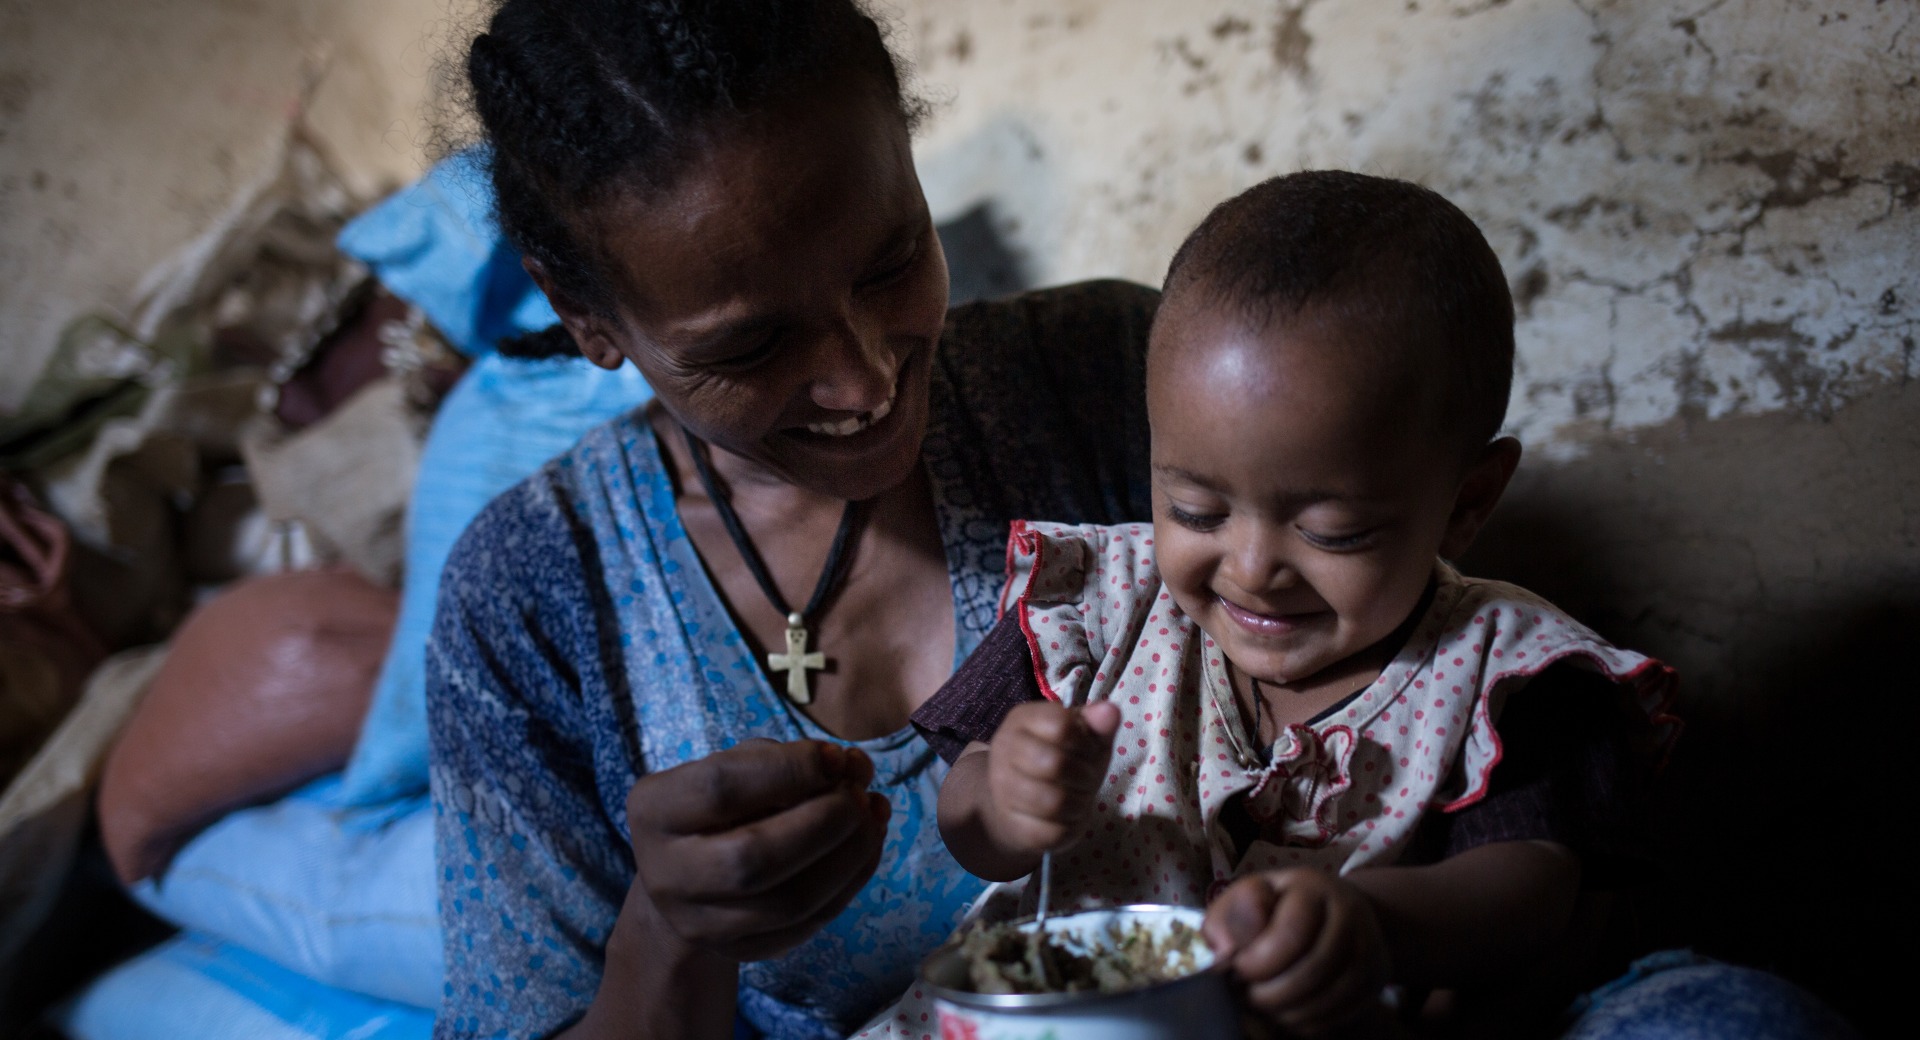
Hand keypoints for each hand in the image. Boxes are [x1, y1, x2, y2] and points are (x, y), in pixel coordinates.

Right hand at [626, 739, 890, 961]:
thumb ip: (788, 760)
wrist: (690, 876)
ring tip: (873, 813)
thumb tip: (852, 768)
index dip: (790, 770)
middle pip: (753, 858)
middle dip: (824, 821)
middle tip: (859, 792)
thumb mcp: (736, 766)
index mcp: (654, 811)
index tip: (837, 756)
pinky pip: (809, 924)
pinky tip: (868, 844)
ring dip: (849, 854)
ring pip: (789, 902)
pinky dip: (852, 880)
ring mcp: (702, 924)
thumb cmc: (723, 804)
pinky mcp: (741, 951)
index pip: (721, 789)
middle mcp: (666, 875)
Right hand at [982, 700, 1120, 855]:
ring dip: (1079, 803)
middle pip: (1054, 763)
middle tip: (1085, 778)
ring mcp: (1003, 789)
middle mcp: (1004, 749)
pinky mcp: (1012, 825)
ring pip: (1052, 802)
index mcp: (1022, 719)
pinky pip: (1051, 832)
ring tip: (1077, 798)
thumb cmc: (1062, 760)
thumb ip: (1098, 725)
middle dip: (1083, 775)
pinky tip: (1066, 819)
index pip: (1060, 725)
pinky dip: (1069, 828)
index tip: (1085, 749)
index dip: (1084, 741)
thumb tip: (1111, 711)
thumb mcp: (1083, 738)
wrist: (1024, 801)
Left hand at [1203, 869, 1391, 1034]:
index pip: (1292, 934)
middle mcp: (1350, 914)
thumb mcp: (1248, 898)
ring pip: (1331, 996)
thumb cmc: (1279, 905)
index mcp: (1313, 887)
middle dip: (1271, 993)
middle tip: (1246, 996)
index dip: (1259, 961)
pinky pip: (1343, 1014)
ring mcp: (1369, 948)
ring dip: (1289, 1011)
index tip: (1237, 970)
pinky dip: (1309, 1022)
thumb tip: (1225, 952)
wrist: (1337, 910)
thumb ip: (1228, 918)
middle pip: (1314, 969)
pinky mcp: (1376, 979)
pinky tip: (1287, 1013)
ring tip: (1264, 1006)